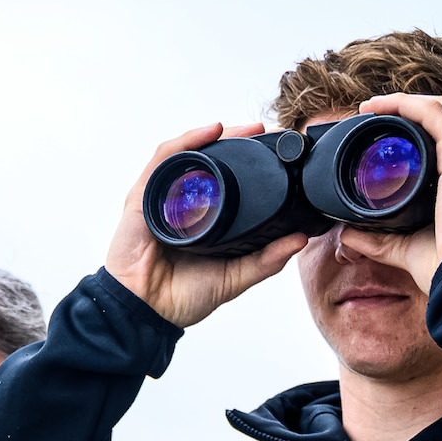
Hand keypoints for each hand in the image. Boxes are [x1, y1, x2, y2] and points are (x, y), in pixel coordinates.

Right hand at [105, 122, 309, 328]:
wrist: (147, 311)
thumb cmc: (180, 296)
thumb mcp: (235, 276)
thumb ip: (266, 260)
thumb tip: (299, 240)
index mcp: (201, 218)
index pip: (223, 179)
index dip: (248, 161)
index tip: (275, 152)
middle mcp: (180, 203)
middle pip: (206, 159)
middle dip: (235, 140)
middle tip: (262, 132)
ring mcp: (160, 197)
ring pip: (187, 154)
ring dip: (214, 136)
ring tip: (242, 129)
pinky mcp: (142, 196)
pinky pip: (164, 159)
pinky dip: (187, 141)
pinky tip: (209, 133)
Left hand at [333, 93, 441, 293]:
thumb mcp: (412, 250)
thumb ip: (382, 240)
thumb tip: (348, 235)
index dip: (424, 132)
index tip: (390, 135)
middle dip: (412, 112)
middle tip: (374, 116)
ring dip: (405, 103)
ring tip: (371, 107)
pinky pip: (433, 113)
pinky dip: (404, 104)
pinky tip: (378, 107)